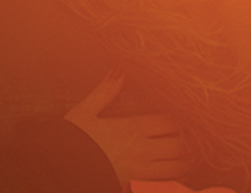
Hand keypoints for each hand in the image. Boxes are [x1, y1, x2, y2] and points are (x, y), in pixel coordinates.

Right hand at [63, 74, 192, 182]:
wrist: (61, 168)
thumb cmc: (73, 141)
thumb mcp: (85, 111)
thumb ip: (106, 90)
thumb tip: (119, 69)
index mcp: (132, 127)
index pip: (170, 122)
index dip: (180, 121)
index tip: (180, 120)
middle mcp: (142, 148)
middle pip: (179, 145)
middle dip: (188, 142)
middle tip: (189, 140)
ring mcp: (141, 169)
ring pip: (177, 166)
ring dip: (186, 161)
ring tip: (188, 157)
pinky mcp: (137, 184)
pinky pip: (165, 183)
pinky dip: (175, 178)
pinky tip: (175, 174)